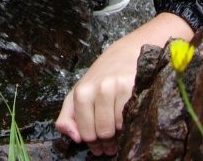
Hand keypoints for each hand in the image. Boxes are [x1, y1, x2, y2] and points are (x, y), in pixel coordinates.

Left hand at [55, 37, 137, 155]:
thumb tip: (74, 137)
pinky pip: (133, 118)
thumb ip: (67, 117)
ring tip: (119, 130)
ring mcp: (118, 87)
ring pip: (119, 128)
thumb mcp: (77, 94)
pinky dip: (131, 124)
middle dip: (107, 143)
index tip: (97, 146)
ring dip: (120, 135)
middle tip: (110, 144)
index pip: (86, 132)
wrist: (123, 55)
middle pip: (104, 132)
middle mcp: (99, 88)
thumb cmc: (98, 79)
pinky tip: (128, 120)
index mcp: (81, 92)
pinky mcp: (134, 87)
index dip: (92, 144)